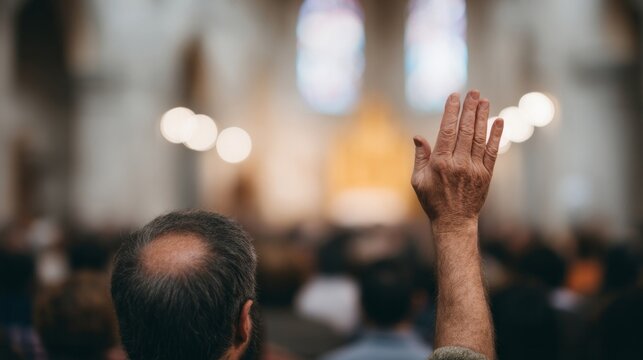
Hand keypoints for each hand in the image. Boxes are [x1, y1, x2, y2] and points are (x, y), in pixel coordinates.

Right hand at [411, 90, 503, 227]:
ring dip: (482, 117)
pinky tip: (498, 121)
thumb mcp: (418, 180)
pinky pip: (492, 152)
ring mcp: (474, 169)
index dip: (451, 112)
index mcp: (440, 163)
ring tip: (484, 100)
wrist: (454, 222)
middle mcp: (458, 164)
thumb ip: (420, 157)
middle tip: (473, 92)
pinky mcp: (486, 175)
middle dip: (469, 109)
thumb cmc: (432, 201)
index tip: (455, 96)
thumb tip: (418, 136)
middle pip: (465, 130)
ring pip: (479, 137)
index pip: (447, 131)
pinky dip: (496, 136)